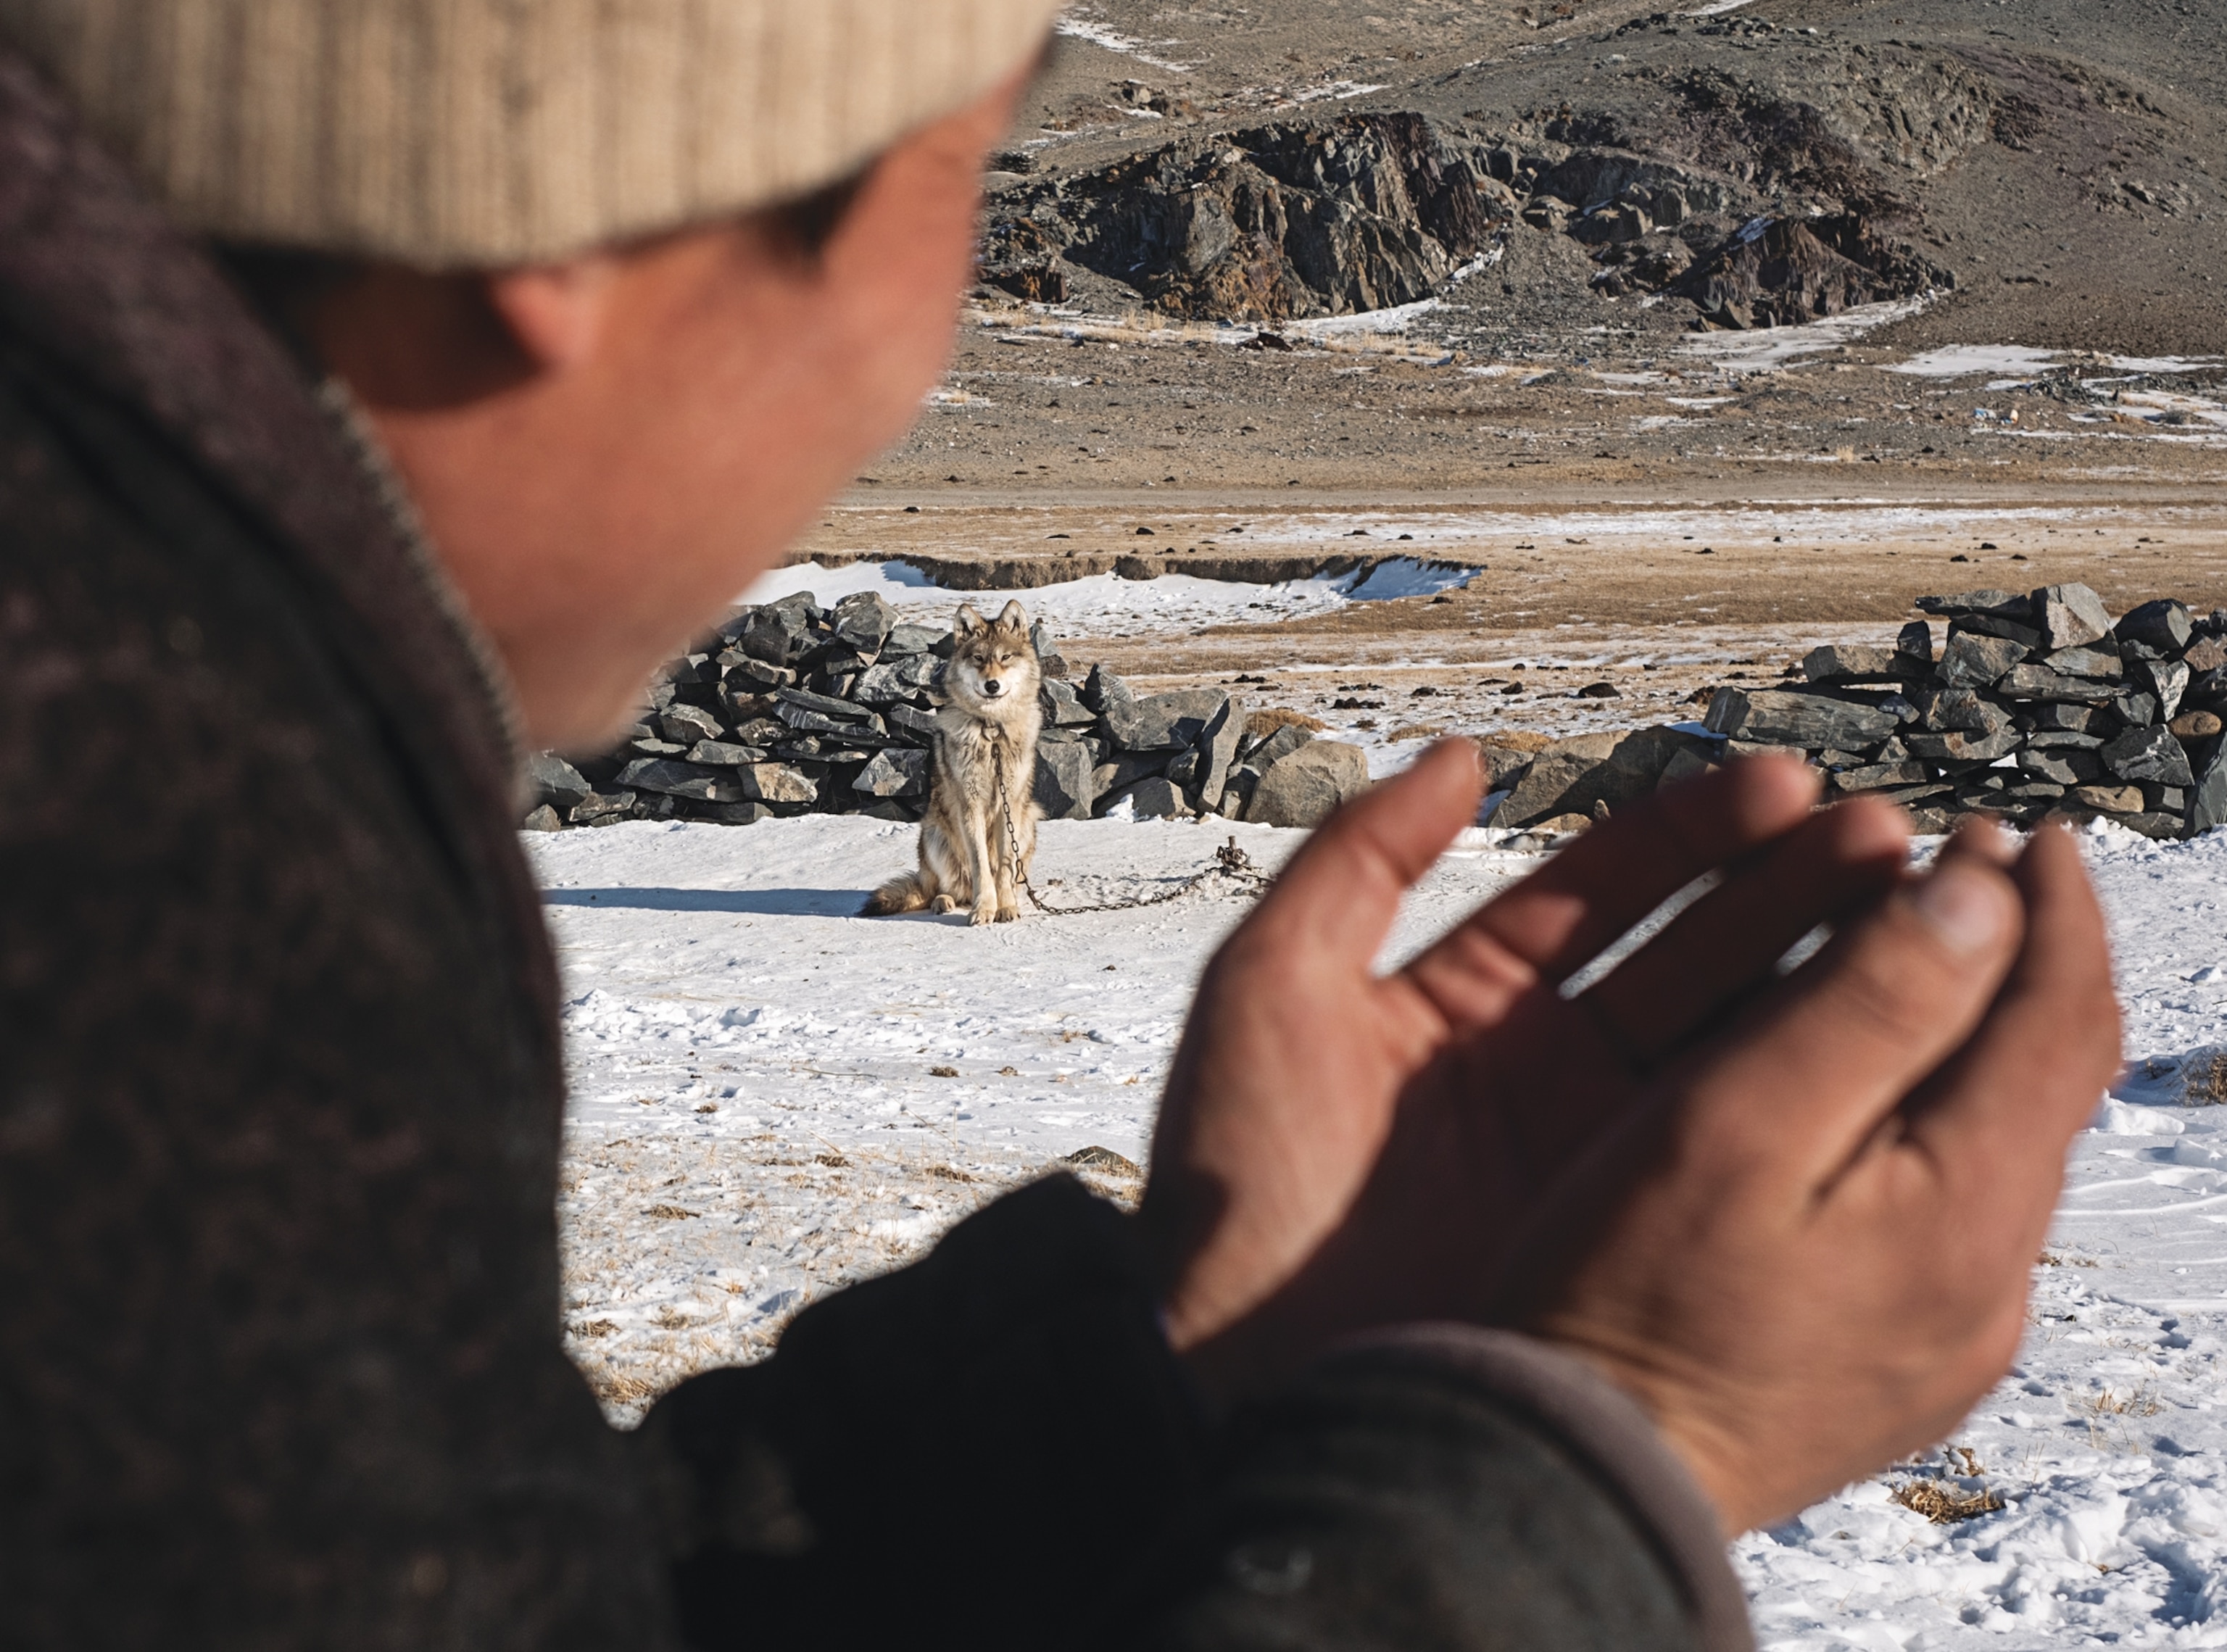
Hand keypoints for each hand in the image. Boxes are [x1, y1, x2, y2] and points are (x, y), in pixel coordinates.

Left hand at [1142, 740, 1912, 1401]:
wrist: (1241, 1376)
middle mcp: (1549, 1069)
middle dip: (1790, 891)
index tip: (1788, 786)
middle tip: (1889, 843)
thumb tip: (1459, 756)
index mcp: (1470, 1000)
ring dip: (1824, 976)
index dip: (1697, 831)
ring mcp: (1599, 1157)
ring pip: (1734, 1045)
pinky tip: (1894, 1040)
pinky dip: (1813, 1096)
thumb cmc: (1237, 1186)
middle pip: (1694, 953)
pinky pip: (1735, 1155)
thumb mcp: (1271, 991)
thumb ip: (1358, 860)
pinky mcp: (1631, 1242)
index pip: (1605, 887)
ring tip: (1921, 911)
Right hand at [1523, 822, 2119, 1533]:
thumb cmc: (1625, 1302)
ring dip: (1975, 1035)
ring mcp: (1948, 1330)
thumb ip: (1864, 1004)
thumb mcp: (1731, 1124)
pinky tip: (1873, 1099)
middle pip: (2045, 1078)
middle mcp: (1987, 1279)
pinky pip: (1952, 1206)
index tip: (2008, 829)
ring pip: (2001, 1142)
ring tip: (1916, 963)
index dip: (2040, 903)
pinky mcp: (1897, 1359)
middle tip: (1977, 872)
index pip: (2056, 1016)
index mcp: (1964, 1208)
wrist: (1577, 1479)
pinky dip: (1932, 1115)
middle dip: (2020, 956)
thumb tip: (1978, 897)